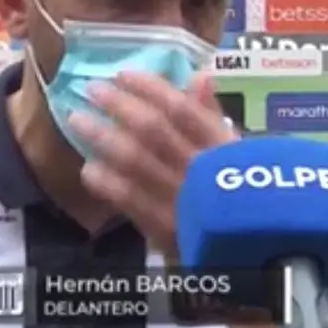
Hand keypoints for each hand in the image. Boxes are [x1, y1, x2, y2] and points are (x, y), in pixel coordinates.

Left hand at [66, 71, 236, 258]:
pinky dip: (106, 181)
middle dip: (119, 105)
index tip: (123, 75)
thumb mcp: (235, 154)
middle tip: (93, 90)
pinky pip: (128, 199)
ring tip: (78, 120)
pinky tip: (89, 168)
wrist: (249, 253)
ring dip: (102, 136)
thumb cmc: (239, 195)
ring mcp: (180, 199)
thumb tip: (199, 75)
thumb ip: (213, 116)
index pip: (182, 109)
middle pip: (152, 129)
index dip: (149, 88)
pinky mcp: (163, 229)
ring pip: (134, 159)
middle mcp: (200, 168)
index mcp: (222, 147)